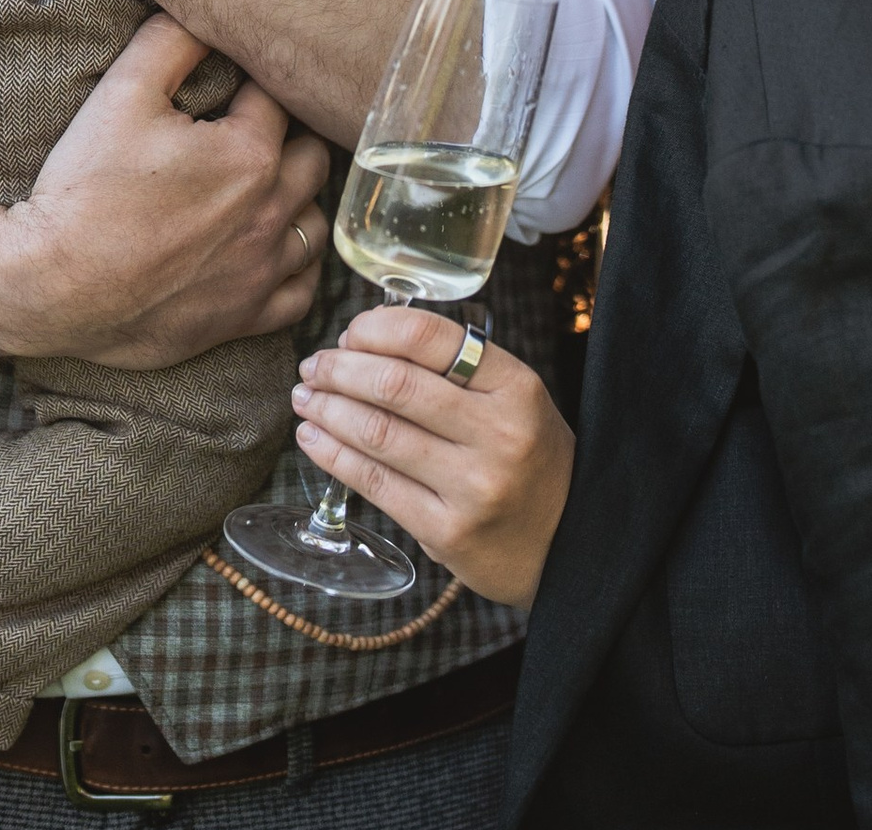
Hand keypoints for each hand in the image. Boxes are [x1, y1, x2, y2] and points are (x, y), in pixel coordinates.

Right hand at [0, 15, 330, 366]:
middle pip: (313, 157)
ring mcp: (261, 270)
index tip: (232, 90)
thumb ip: (172, 41)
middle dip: (287, 138)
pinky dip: (297, 266)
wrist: (47, 285)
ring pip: (315, 222)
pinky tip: (275, 248)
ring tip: (266, 185)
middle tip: (249, 133)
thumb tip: (203, 11)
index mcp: (251, 154)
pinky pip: (301, 291)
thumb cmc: (84, 190)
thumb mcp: (122, 93)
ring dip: (298, 199)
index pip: (279, 100)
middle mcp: (271, 213)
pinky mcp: (244, 317)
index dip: (254, 89)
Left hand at [292, 306, 574, 605]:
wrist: (565, 542)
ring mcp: (471, 486)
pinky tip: (314, 439)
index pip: (432, 337)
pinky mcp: (446, 532)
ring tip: (306, 397)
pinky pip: (375, 484)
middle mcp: (496, 433)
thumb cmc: (528, 457)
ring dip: (329, 409)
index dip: (378, 328)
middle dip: (341, 368)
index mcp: (516, 386)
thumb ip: (456, 370)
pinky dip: (334, 456)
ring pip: (378, 433)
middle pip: (396, 385)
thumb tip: (369, 340)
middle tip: (315, 364)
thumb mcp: (514, 399)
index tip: (350, 331)